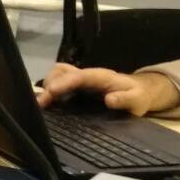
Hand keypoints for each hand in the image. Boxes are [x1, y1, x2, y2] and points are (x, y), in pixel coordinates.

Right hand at [36, 63, 179, 115]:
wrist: (138, 93)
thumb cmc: (138, 96)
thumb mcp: (138, 100)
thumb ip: (126, 99)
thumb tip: (109, 100)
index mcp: (100, 76)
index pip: (79, 75)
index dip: (64, 82)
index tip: (51, 92)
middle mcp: (86, 76)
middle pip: (62, 71)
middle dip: (50, 84)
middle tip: (42, 104)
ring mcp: (78, 82)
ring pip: (56, 76)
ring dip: (46, 88)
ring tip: (41, 106)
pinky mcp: (74, 90)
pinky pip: (57, 86)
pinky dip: (48, 94)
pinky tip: (44, 107)